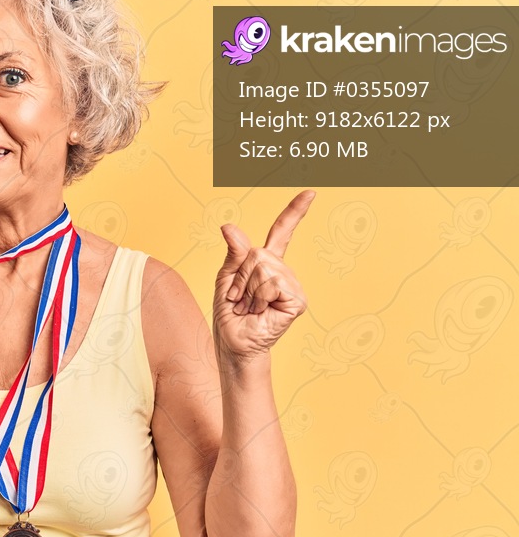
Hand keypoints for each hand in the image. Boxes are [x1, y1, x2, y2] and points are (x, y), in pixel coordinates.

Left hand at [213, 191, 313, 361]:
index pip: (282, 232)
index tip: (310, 193)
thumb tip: (229, 226)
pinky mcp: (297, 300)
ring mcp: (293, 285)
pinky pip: (272, 283)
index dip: (295, 212)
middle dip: (239, 276)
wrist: (234, 343)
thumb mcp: (226, 278)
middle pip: (258, 253)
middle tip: (238, 298)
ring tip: (249, 306)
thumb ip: (233, 252)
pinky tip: (261, 311)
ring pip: (263, 267)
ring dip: (247, 289)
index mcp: (266, 263)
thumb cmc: (230, 313)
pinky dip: (258, 297)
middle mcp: (283, 271)